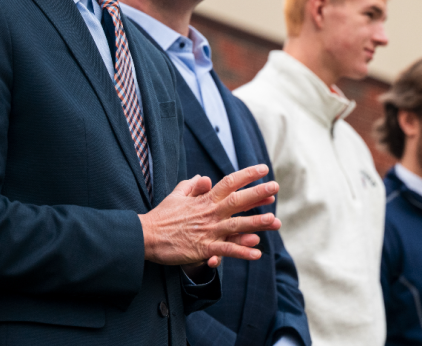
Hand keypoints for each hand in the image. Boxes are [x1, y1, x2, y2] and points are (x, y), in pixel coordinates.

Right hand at [139, 164, 280, 267]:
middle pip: (237, 200)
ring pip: (236, 225)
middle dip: (257, 194)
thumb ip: (192, 185)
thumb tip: (205, 177)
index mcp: (205, 199)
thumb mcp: (176, 194)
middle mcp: (210, 213)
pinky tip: (257, 253)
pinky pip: (226, 250)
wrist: (146, 236)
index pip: (229, 182)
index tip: (263, 169)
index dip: (247, 174)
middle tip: (275, 187)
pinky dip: (241, 251)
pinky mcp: (203, 248)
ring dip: (256, 223)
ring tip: (274, 221)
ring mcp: (208, 231)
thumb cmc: (161, 216)